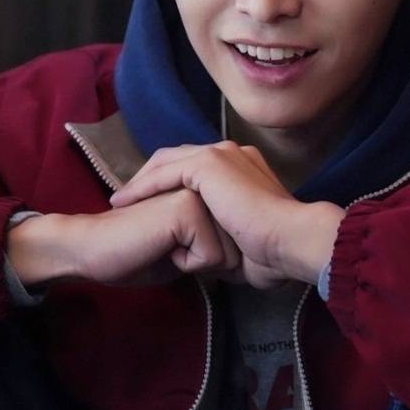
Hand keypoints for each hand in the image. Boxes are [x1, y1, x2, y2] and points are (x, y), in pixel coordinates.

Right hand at [7, 190, 241, 287]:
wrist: (96, 252)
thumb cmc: (135, 254)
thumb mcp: (185, 248)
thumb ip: (212, 239)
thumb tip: (245, 252)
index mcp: (203, 187)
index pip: (235, 239)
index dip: (212, 259)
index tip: (180, 250)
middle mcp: (204, 183)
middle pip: (236, 244)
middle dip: (207, 260)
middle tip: (170, 248)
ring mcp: (197, 190)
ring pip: (228, 251)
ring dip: (198, 263)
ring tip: (167, 248)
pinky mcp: (188, 205)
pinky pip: (210, 256)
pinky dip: (188, 265)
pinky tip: (164, 250)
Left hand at [109, 142, 344, 288]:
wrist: (290, 241)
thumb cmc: (273, 252)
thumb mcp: (240, 242)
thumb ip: (221, 239)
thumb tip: (205, 256)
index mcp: (243, 167)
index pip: (196, 169)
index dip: (169, 185)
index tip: (149, 207)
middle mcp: (231, 153)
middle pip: (176, 159)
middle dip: (149, 179)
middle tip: (126, 200)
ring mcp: (221, 154)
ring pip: (167, 162)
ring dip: (140, 181)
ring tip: (119, 201)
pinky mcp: (209, 164)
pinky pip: (165, 172)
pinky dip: (142, 186)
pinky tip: (124, 201)